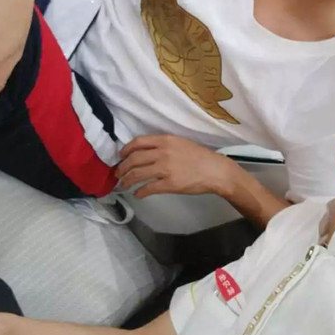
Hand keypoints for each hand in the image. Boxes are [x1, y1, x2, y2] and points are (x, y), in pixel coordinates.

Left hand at [115, 135, 233, 197]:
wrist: (215, 170)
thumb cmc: (200, 157)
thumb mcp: (180, 143)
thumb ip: (163, 145)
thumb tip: (145, 153)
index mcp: (165, 140)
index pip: (137, 143)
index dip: (125, 150)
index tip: (121, 156)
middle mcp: (162, 152)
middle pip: (133, 159)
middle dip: (122, 167)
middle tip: (118, 173)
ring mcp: (165, 169)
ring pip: (137, 174)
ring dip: (127, 180)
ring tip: (124, 184)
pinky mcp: (169, 184)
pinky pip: (147, 188)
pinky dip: (139, 192)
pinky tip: (137, 194)